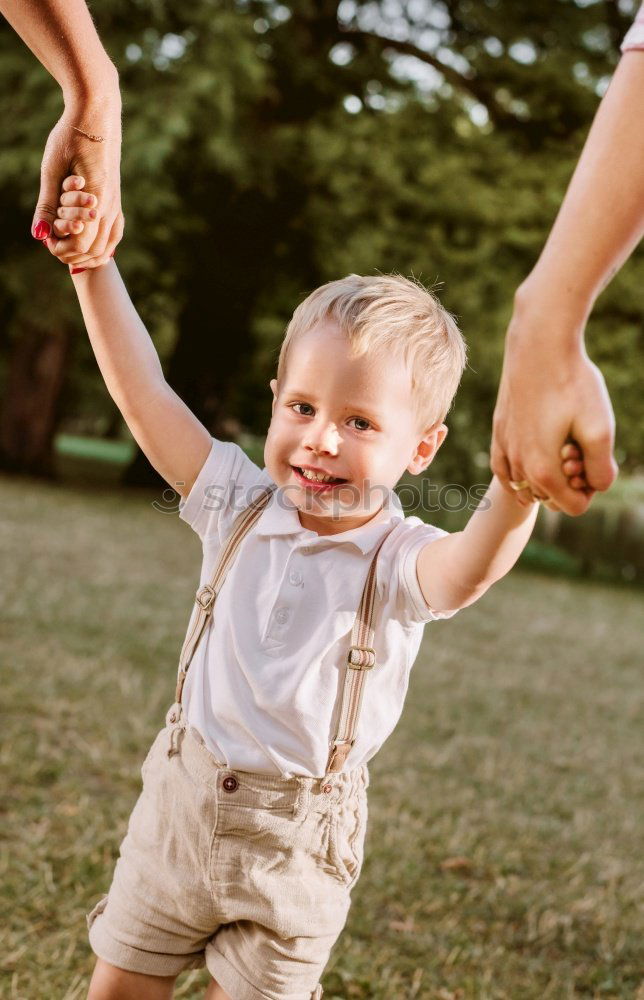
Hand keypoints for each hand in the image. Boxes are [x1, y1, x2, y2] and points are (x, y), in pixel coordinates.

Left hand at [32, 108, 122, 267]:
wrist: (96, 114)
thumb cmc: (71, 137)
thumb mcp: (52, 169)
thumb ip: (46, 204)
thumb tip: (38, 235)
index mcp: (96, 201)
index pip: (81, 244)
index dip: (60, 248)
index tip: (45, 238)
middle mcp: (110, 207)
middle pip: (94, 250)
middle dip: (71, 255)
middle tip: (52, 246)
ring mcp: (116, 205)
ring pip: (107, 246)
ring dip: (87, 255)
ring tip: (67, 251)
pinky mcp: (116, 200)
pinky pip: (113, 234)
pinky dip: (101, 246)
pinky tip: (89, 246)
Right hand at [491, 318, 617, 515]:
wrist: (538, 346)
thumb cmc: (572, 384)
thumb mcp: (600, 429)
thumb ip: (602, 468)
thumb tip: (596, 486)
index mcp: (542, 472)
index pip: (573, 507)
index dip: (591, 489)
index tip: (594, 459)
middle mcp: (518, 467)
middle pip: (550, 498)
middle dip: (568, 481)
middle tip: (577, 446)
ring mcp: (504, 450)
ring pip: (527, 486)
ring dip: (547, 473)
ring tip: (561, 443)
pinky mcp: (498, 433)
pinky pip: (504, 471)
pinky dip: (520, 475)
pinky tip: (532, 462)